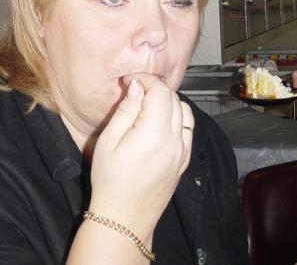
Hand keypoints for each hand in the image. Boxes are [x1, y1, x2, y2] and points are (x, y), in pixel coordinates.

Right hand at [89, 73, 193, 238]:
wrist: (124, 217)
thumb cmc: (110, 181)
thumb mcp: (108, 142)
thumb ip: (126, 110)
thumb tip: (136, 86)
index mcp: (154, 135)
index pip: (160, 92)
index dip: (146, 80)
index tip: (130, 81)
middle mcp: (175, 141)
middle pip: (174, 99)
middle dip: (155, 89)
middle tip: (134, 92)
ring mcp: (183, 151)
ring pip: (185, 112)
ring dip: (168, 102)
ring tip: (147, 106)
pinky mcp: (185, 160)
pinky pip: (188, 129)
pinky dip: (177, 118)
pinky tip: (158, 123)